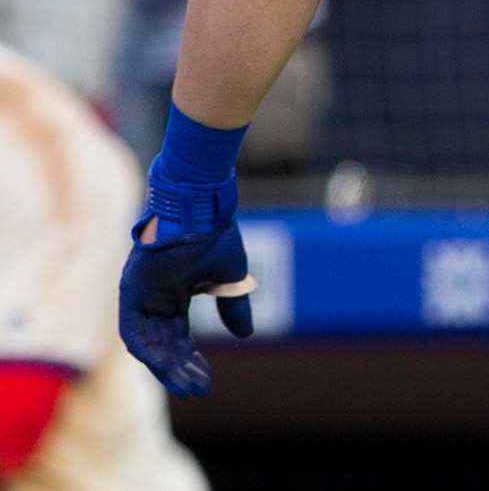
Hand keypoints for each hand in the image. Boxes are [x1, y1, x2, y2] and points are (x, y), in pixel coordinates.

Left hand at [119, 211, 255, 396]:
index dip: (191, 361)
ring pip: (148, 345)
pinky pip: (135, 332)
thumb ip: (233, 308)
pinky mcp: (131, 293)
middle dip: (181, 370)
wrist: (202, 210)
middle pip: (164, 347)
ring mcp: (141, 298)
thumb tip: (245, 335)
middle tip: (200, 390)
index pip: (179, 339)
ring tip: (188, 385)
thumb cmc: (215, 235)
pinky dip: (150, 351)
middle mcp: (154, 301)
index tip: (207, 383)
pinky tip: (168, 365)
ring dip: (166, 367)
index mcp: (174, 296)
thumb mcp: (229, 279)